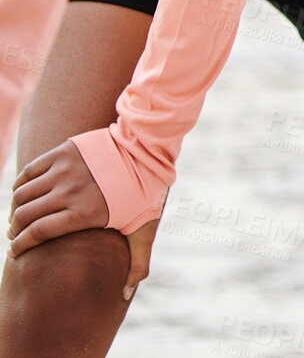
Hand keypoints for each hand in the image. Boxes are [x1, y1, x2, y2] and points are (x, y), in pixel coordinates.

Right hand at [9, 140, 160, 299]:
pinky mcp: (63, 151)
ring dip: (16, 208)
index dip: (20, 245)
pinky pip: (29, 171)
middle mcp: (70, 191)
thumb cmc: (146, 191)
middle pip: (24, 215)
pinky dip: (20, 185)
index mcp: (84, 213)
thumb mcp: (144, 228)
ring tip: (19, 217)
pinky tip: (23, 194)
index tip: (14, 252)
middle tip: (15, 236)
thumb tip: (124, 295)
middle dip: (14, 230)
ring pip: (23, 194)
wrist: (148, 148)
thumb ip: (137, 262)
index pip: (38, 233)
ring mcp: (65, 170)